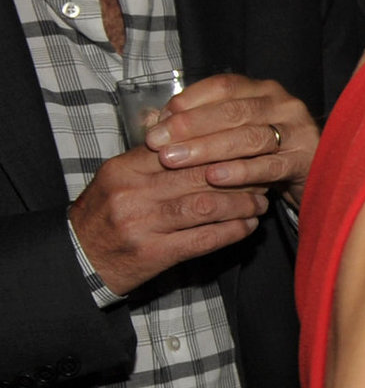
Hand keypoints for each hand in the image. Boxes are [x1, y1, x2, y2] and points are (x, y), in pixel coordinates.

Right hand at [68, 144, 269, 295]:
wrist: (78, 259)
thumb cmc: (105, 213)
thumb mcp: (119, 177)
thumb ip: (151, 156)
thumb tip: (192, 129)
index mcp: (125, 169)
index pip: (181, 148)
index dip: (219, 147)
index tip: (245, 147)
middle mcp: (132, 193)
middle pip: (199, 175)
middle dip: (238, 174)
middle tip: (263, 174)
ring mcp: (142, 225)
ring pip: (206, 206)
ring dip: (241, 203)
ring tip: (260, 202)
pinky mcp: (153, 253)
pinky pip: (204, 239)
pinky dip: (232, 231)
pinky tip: (248, 226)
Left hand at [145, 74, 318, 206]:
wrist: (316, 176)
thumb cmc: (263, 153)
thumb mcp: (233, 132)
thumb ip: (199, 123)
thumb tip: (152, 119)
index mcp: (263, 90)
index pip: (223, 86)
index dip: (188, 101)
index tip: (157, 121)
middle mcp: (283, 105)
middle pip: (233, 110)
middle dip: (190, 127)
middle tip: (157, 144)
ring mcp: (298, 132)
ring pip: (249, 136)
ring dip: (207, 148)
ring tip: (175, 160)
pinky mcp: (306, 160)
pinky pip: (270, 165)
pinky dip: (240, 171)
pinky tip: (214, 177)